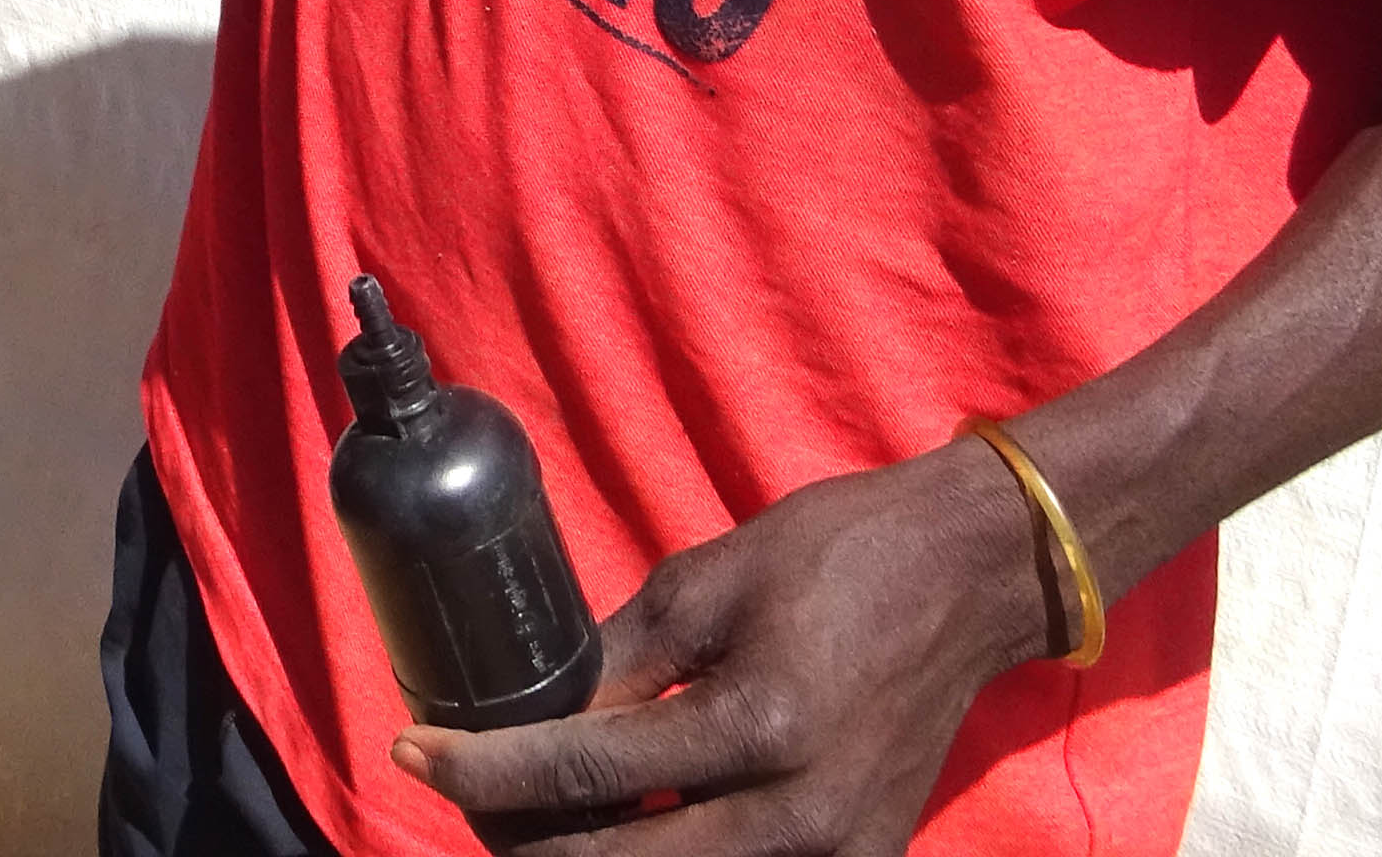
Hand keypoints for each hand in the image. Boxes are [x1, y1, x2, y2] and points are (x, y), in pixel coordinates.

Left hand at [391, 442, 1055, 851]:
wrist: (968, 579)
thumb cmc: (838, 555)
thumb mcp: (706, 582)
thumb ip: (619, 660)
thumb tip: (535, 708)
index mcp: (757, 725)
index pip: (585, 773)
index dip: (485, 771)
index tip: (413, 755)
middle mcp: (799, 815)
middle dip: (521, 839)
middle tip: (460, 800)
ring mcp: (837, 856)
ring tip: (528, 821)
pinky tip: (618, 831)